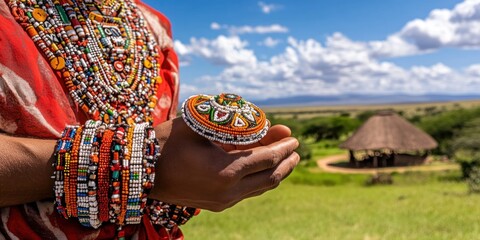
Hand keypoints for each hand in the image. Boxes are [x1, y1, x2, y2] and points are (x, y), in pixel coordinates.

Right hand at [151, 117, 298, 211]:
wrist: (141, 170)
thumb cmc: (170, 140)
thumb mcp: (205, 127)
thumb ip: (243, 128)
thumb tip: (278, 127)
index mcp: (225, 171)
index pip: (266, 159)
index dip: (283, 147)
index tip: (293, 137)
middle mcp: (228, 192)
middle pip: (270, 178)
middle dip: (287, 163)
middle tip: (295, 149)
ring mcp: (223, 202)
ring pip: (261, 188)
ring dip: (276, 173)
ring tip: (285, 159)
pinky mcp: (217, 205)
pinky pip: (248, 193)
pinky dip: (260, 180)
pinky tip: (262, 169)